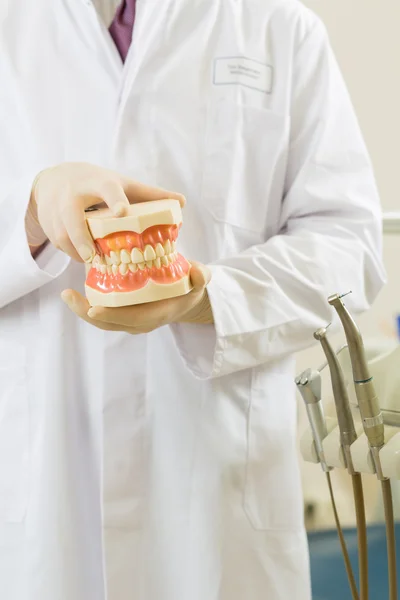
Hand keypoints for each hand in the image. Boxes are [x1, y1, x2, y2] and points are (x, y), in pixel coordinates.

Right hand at [29, 162, 184, 261]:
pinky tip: (83, 259)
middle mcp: (75, 194)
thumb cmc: (98, 184)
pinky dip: (72, 254)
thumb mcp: (123, 184)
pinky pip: (59, 244)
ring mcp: (58, 209)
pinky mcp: (49, 224)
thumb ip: (151, 194)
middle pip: (73, 217)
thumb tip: (182, 201)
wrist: (54, 180)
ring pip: (63, 235)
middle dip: (81, 237)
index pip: (108, 189)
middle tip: (93, 256)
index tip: (122, 211)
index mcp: (100, 183)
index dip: (115, 200)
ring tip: (92, 262)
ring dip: (77, 251)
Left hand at [61, 262, 212, 332]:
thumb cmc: (191, 288)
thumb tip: (198, 271)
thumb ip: (202, 276)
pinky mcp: (123, 312)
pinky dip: (89, 302)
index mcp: (157, 315)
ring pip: (102, 320)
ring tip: (66, 294)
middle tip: (68, 296)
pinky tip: (76, 289)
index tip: (94, 309)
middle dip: (86, 312)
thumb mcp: (200, 281)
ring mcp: (129, 319)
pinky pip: (103, 311)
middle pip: (109, 323)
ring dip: (82, 309)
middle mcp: (140, 321)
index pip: (132, 319)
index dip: (113, 315)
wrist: (187, 299)